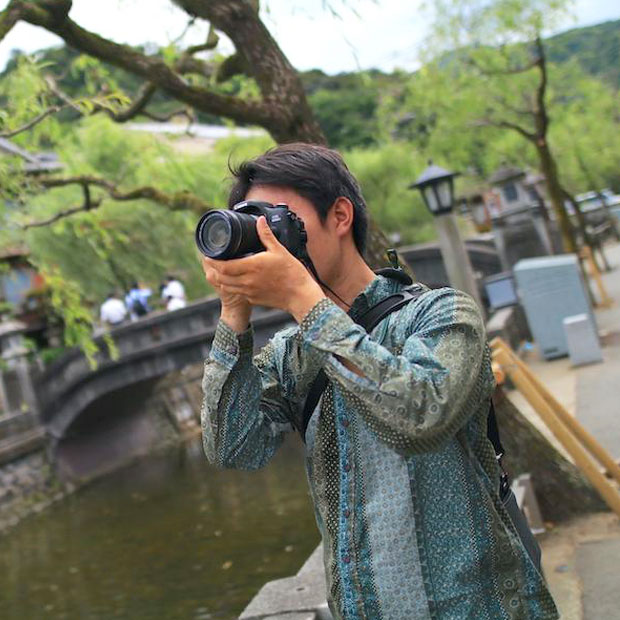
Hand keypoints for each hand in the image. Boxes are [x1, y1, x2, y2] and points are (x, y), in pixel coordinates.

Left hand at [202, 216, 325, 322]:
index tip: (208, 255)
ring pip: (227, 287)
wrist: (300, 295)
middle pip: (221, 277)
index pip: (224, 266)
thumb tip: (260, 221)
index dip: (213, 261)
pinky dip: (233, 287)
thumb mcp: (279, 250)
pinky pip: (238, 293)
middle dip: (214, 269)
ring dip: (222, 279)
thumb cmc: (292, 273)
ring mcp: (249, 292)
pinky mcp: (254, 299)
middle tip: (212, 262)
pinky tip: (237, 280)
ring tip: (222, 270)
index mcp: (251, 267)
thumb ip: (266, 235)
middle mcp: (247, 281)